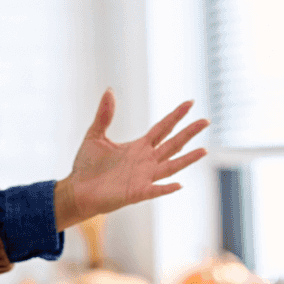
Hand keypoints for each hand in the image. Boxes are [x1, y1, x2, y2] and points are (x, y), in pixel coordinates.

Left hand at [53, 90, 208, 229]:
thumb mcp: (95, 135)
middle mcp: (145, 161)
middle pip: (173, 144)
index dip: (176, 116)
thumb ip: (104, 115)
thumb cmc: (86, 166)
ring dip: (187, 159)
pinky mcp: (135, 193)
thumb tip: (109, 90)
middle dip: (189, 133)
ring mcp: (143, 177)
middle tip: (206, 121)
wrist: (77, 190)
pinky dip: (166, 188)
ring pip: (170, 166)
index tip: (190, 103)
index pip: (162, 128)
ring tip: (204, 150)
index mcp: (138, 147)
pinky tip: (178, 184)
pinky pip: (154, 190)